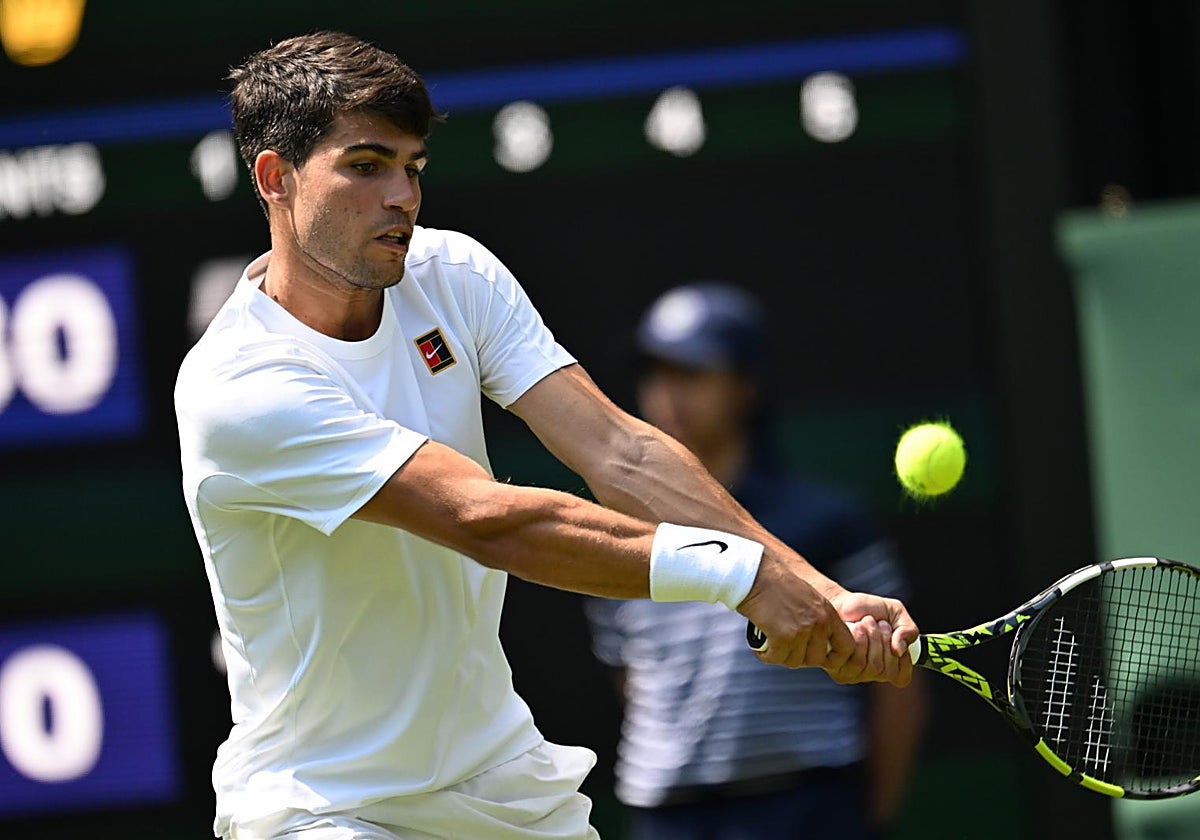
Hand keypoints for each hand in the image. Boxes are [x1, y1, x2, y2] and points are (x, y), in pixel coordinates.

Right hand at [737, 554, 854, 668]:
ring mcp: (801, 630)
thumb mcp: (808, 598)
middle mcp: (818, 623)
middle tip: (786, 648)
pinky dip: (767, 655)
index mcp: (827, 612)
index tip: (824, 659)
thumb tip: (818, 645)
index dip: (836, 658)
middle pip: (816, 659)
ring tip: (771, 644)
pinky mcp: (783, 637)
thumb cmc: (776, 585)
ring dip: (781, 655)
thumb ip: (817, 619)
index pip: (846, 646)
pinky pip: (777, 658)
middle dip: (800, 657)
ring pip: (795, 661)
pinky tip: (762, 647)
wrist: (757, 576)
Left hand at [825, 590, 918, 686]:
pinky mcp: (839, 669)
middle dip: (885, 641)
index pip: (902, 677)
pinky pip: (857, 662)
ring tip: (864, 622)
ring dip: (872, 637)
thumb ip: (909, 630)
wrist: (839, 600)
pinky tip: (854, 628)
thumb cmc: (867, 608)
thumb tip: (900, 651)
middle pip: (889, 671)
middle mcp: (871, 673)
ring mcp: (855, 674)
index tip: (896, 636)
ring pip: (874, 667)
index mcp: (887, 665)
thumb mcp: (897, 612)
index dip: (903, 658)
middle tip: (878, 624)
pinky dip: (859, 639)